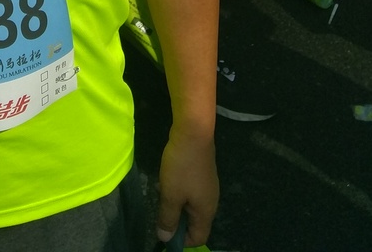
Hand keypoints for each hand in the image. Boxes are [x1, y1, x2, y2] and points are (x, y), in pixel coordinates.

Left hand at [156, 129, 217, 247]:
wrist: (193, 132)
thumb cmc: (182, 166)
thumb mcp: (171, 195)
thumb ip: (168, 218)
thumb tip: (165, 238)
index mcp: (206, 212)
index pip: (198, 238)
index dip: (181, 240)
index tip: (164, 232)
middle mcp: (211, 202)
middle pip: (195, 223)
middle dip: (176, 221)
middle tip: (160, 210)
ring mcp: (208, 186)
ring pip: (191, 205)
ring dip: (176, 204)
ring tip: (162, 193)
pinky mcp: (203, 173)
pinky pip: (191, 192)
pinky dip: (179, 191)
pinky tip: (168, 180)